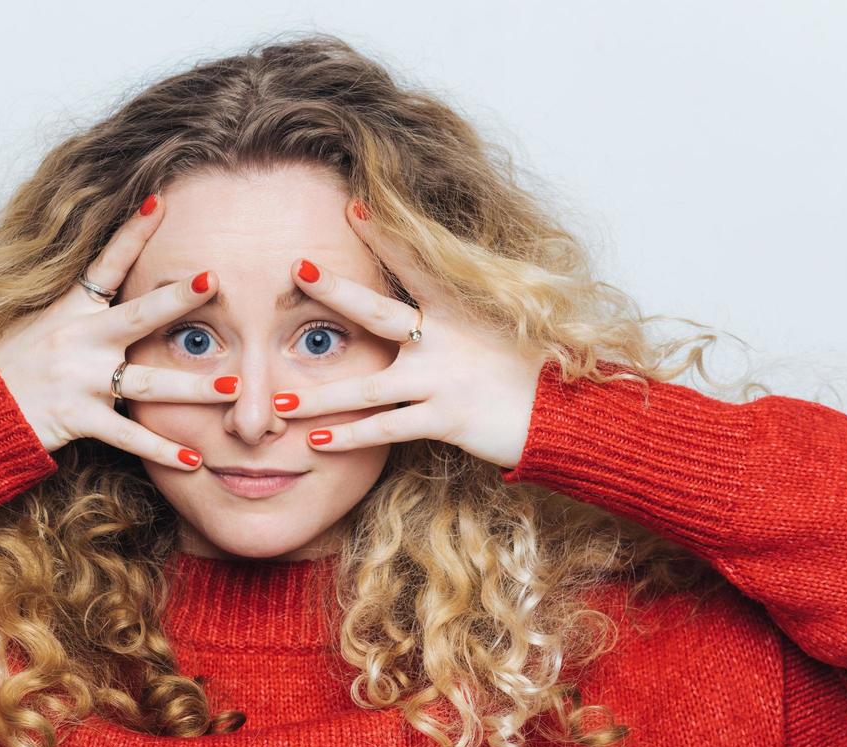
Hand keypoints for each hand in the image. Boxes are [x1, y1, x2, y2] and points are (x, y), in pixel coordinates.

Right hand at [0, 194, 239, 469]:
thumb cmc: (7, 367)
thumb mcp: (37, 324)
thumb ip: (78, 310)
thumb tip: (114, 289)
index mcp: (69, 310)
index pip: (106, 264)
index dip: (133, 232)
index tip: (161, 202)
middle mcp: (78, 339)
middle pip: (137, 315)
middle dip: (178, 298)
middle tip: (216, 280)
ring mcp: (79, 379)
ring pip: (147, 382)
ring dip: (193, 387)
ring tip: (234, 386)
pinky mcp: (77, 418)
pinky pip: (127, 437)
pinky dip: (161, 451)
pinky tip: (192, 459)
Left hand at [270, 199, 547, 469]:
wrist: (569, 412)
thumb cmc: (532, 369)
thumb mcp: (502, 324)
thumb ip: (460, 312)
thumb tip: (426, 303)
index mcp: (458, 307)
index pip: (414, 263)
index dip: (384, 234)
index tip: (352, 206)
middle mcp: (444, 338)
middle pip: (377, 311)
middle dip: (334, 290)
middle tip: (295, 269)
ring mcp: (442, 379)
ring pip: (367, 387)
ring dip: (320, 394)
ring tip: (277, 399)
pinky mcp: (445, 419)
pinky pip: (387, 428)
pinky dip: (351, 436)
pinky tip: (316, 440)